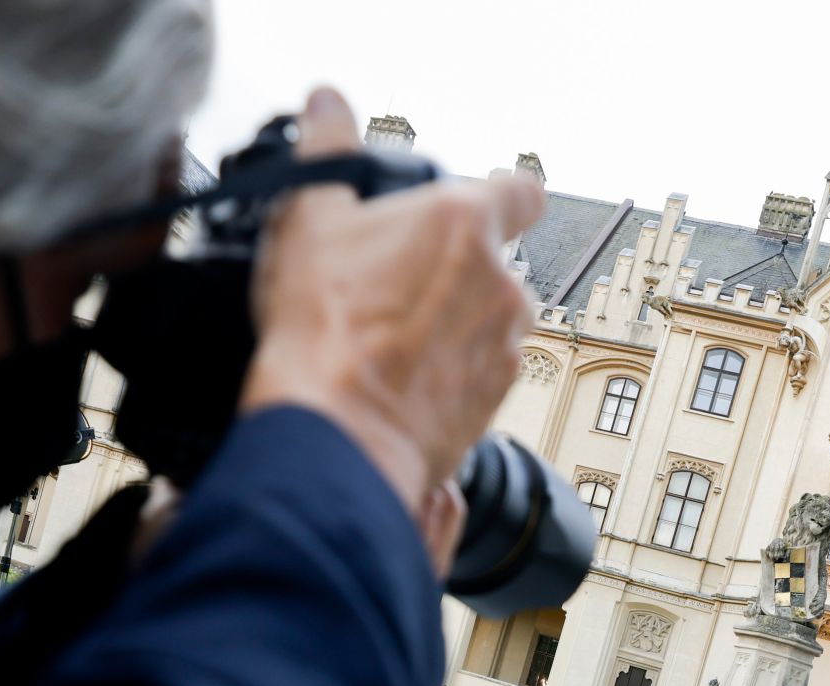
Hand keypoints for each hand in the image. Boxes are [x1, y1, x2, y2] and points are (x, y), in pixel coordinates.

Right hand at [239, 87, 543, 553]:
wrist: (336, 438)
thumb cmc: (324, 332)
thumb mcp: (306, 218)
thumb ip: (325, 149)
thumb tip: (327, 104)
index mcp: (466, 223)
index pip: (523, 190)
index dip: (500, 199)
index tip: (470, 213)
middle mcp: (502, 284)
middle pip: (495, 264)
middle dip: (455, 274)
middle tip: (395, 288)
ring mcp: (505, 349)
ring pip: (489, 324)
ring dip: (455, 329)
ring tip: (392, 344)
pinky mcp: (496, 405)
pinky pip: (479, 378)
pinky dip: (450, 380)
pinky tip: (400, 386)